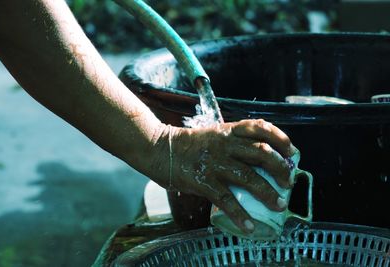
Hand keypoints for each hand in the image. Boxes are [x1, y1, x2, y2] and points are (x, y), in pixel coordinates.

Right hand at [150, 119, 297, 233]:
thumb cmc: (186, 144)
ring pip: (249, 177)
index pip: (260, 128)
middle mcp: (224, 144)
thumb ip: (231, 143)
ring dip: (268, 192)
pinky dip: (240, 215)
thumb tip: (254, 161)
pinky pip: (226, 200)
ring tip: (279, 204)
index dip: (281, 138)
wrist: (159, 148)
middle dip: (280, 168)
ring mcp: (214, 162)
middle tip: (289, 181)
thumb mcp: (212, 136)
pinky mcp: (203, 180)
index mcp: (228, 131)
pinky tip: (248, 226)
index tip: (292, 152)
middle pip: (261, 152)